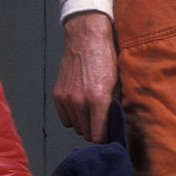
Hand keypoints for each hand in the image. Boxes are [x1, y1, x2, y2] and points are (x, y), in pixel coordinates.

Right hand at [53, 11, 117, 141]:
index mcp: (98, 100)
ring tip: (91, 110)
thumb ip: (115, 106)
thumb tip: (116, 124)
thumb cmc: (106, 58)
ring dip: (83, 123)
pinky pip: (65, 119)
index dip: (104, 138)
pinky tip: (80, 106)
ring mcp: (66, 99)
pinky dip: (72, 116)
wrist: (86, 38)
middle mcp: (80, 102)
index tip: (109, 136)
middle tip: (102, 119)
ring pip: (75, 127)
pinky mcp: (58, 95)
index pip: (98, 136)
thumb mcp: (118, 82)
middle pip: (86, 133)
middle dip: (95, 129)